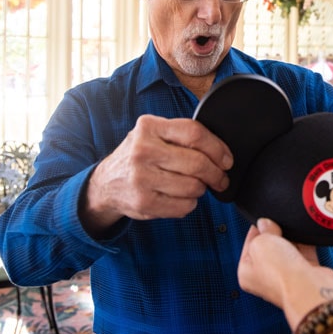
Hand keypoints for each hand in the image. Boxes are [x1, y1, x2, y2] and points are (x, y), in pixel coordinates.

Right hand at [82, 115, 231, 230]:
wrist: (106, 184)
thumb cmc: (138, 157)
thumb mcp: (153, 134)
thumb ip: (181, 135)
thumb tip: (220, 151)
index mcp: (149, 127)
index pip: (194, 133)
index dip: (218, 148)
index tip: (226, 159)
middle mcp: (143, 150)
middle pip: (197, 163)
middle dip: (217, 174)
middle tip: (221, 178)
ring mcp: (142, 178)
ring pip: (194, 187)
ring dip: (201, 189)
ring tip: (194, 186)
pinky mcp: (144, 202)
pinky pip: (184, 206)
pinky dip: (189, 203)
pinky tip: (180, 197)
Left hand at [238, 218, 332, 327]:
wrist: (308, 287)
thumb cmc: (280, 274)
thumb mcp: (262, 242)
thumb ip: (263, 230)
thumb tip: (266, 223)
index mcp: (247, 273)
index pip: (249, 245)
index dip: (256, 230)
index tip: (263, 220)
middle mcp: (266, 277)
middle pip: (269, 247)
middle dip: (275, 234)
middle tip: (278, 224)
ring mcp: (286, 275)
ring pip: (288, 249)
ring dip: (291, 239)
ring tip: (293, 230)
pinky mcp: (305, 273)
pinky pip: (304, 252)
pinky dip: (306, 244)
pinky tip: (305, 236)